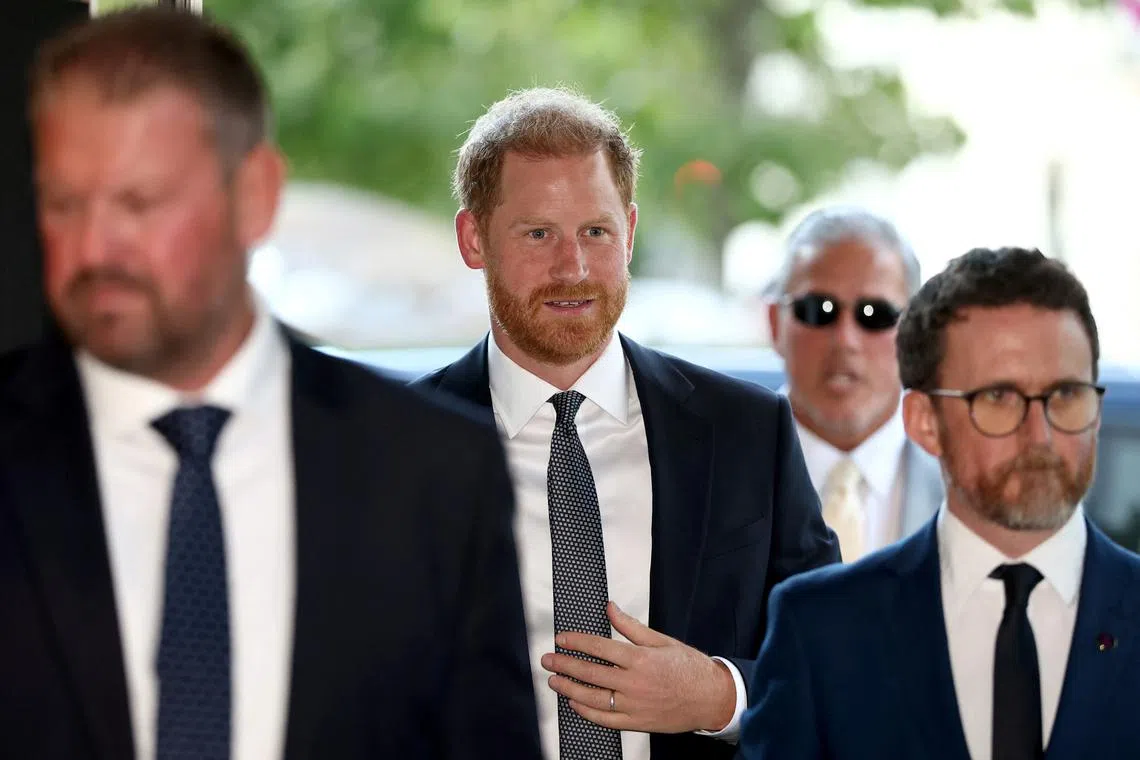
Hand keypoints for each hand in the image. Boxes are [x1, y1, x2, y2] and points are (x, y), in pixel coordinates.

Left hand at [539, 601, 735, 733]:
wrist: (711, 698)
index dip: (576, 642)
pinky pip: (605, 719)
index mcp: (640, 659)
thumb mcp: (662, 640)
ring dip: (569, 689)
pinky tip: (575, 703)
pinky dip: (587, 712)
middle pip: (590, 672)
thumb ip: (632, 627)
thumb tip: (610, 608)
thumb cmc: (689, 668)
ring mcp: (634, 705)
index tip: (561, 639)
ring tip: (554, 682)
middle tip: (547, 660)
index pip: (599, 647)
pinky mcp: (636, 722)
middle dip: (564, 665)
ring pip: (592, 698)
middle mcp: (634, 683)